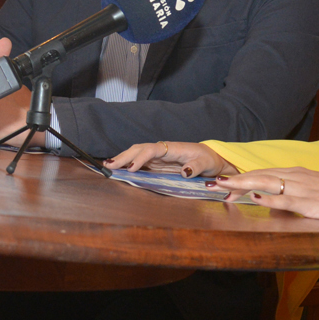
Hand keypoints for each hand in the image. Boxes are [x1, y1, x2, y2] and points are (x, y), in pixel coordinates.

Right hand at [106, 141, 234, 176]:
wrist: (210, 159)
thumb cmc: (208, 160)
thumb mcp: (206, 163)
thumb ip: (196, 166)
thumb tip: (185, 171)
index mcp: (172, 148)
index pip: (152, 150)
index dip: (141, 158)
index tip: (133, 168)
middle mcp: (162, 150)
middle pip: (139, 149)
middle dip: (124, 156)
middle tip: (110, 166)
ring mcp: (158, 157)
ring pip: (136, 154)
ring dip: (122, 159)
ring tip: (108, 166)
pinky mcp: (156, 163)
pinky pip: (139, 162)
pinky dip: (127, 164)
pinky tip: (118, 168)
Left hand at [205, 167, 318, 227]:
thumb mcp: (315, 192)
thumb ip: (293, 195)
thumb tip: (272, 203)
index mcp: (297, 173)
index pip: (263, 173)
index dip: (241, 177)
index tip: (222, 182)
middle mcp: (297, 177)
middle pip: (259, 175)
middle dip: (235, 180)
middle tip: (212, 184)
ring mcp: (303, 190)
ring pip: (266, 184)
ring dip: (243, 185)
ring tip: (222, 187)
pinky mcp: (311, 204)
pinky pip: (285, 200)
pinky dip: (267, 198)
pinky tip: (253, 197)